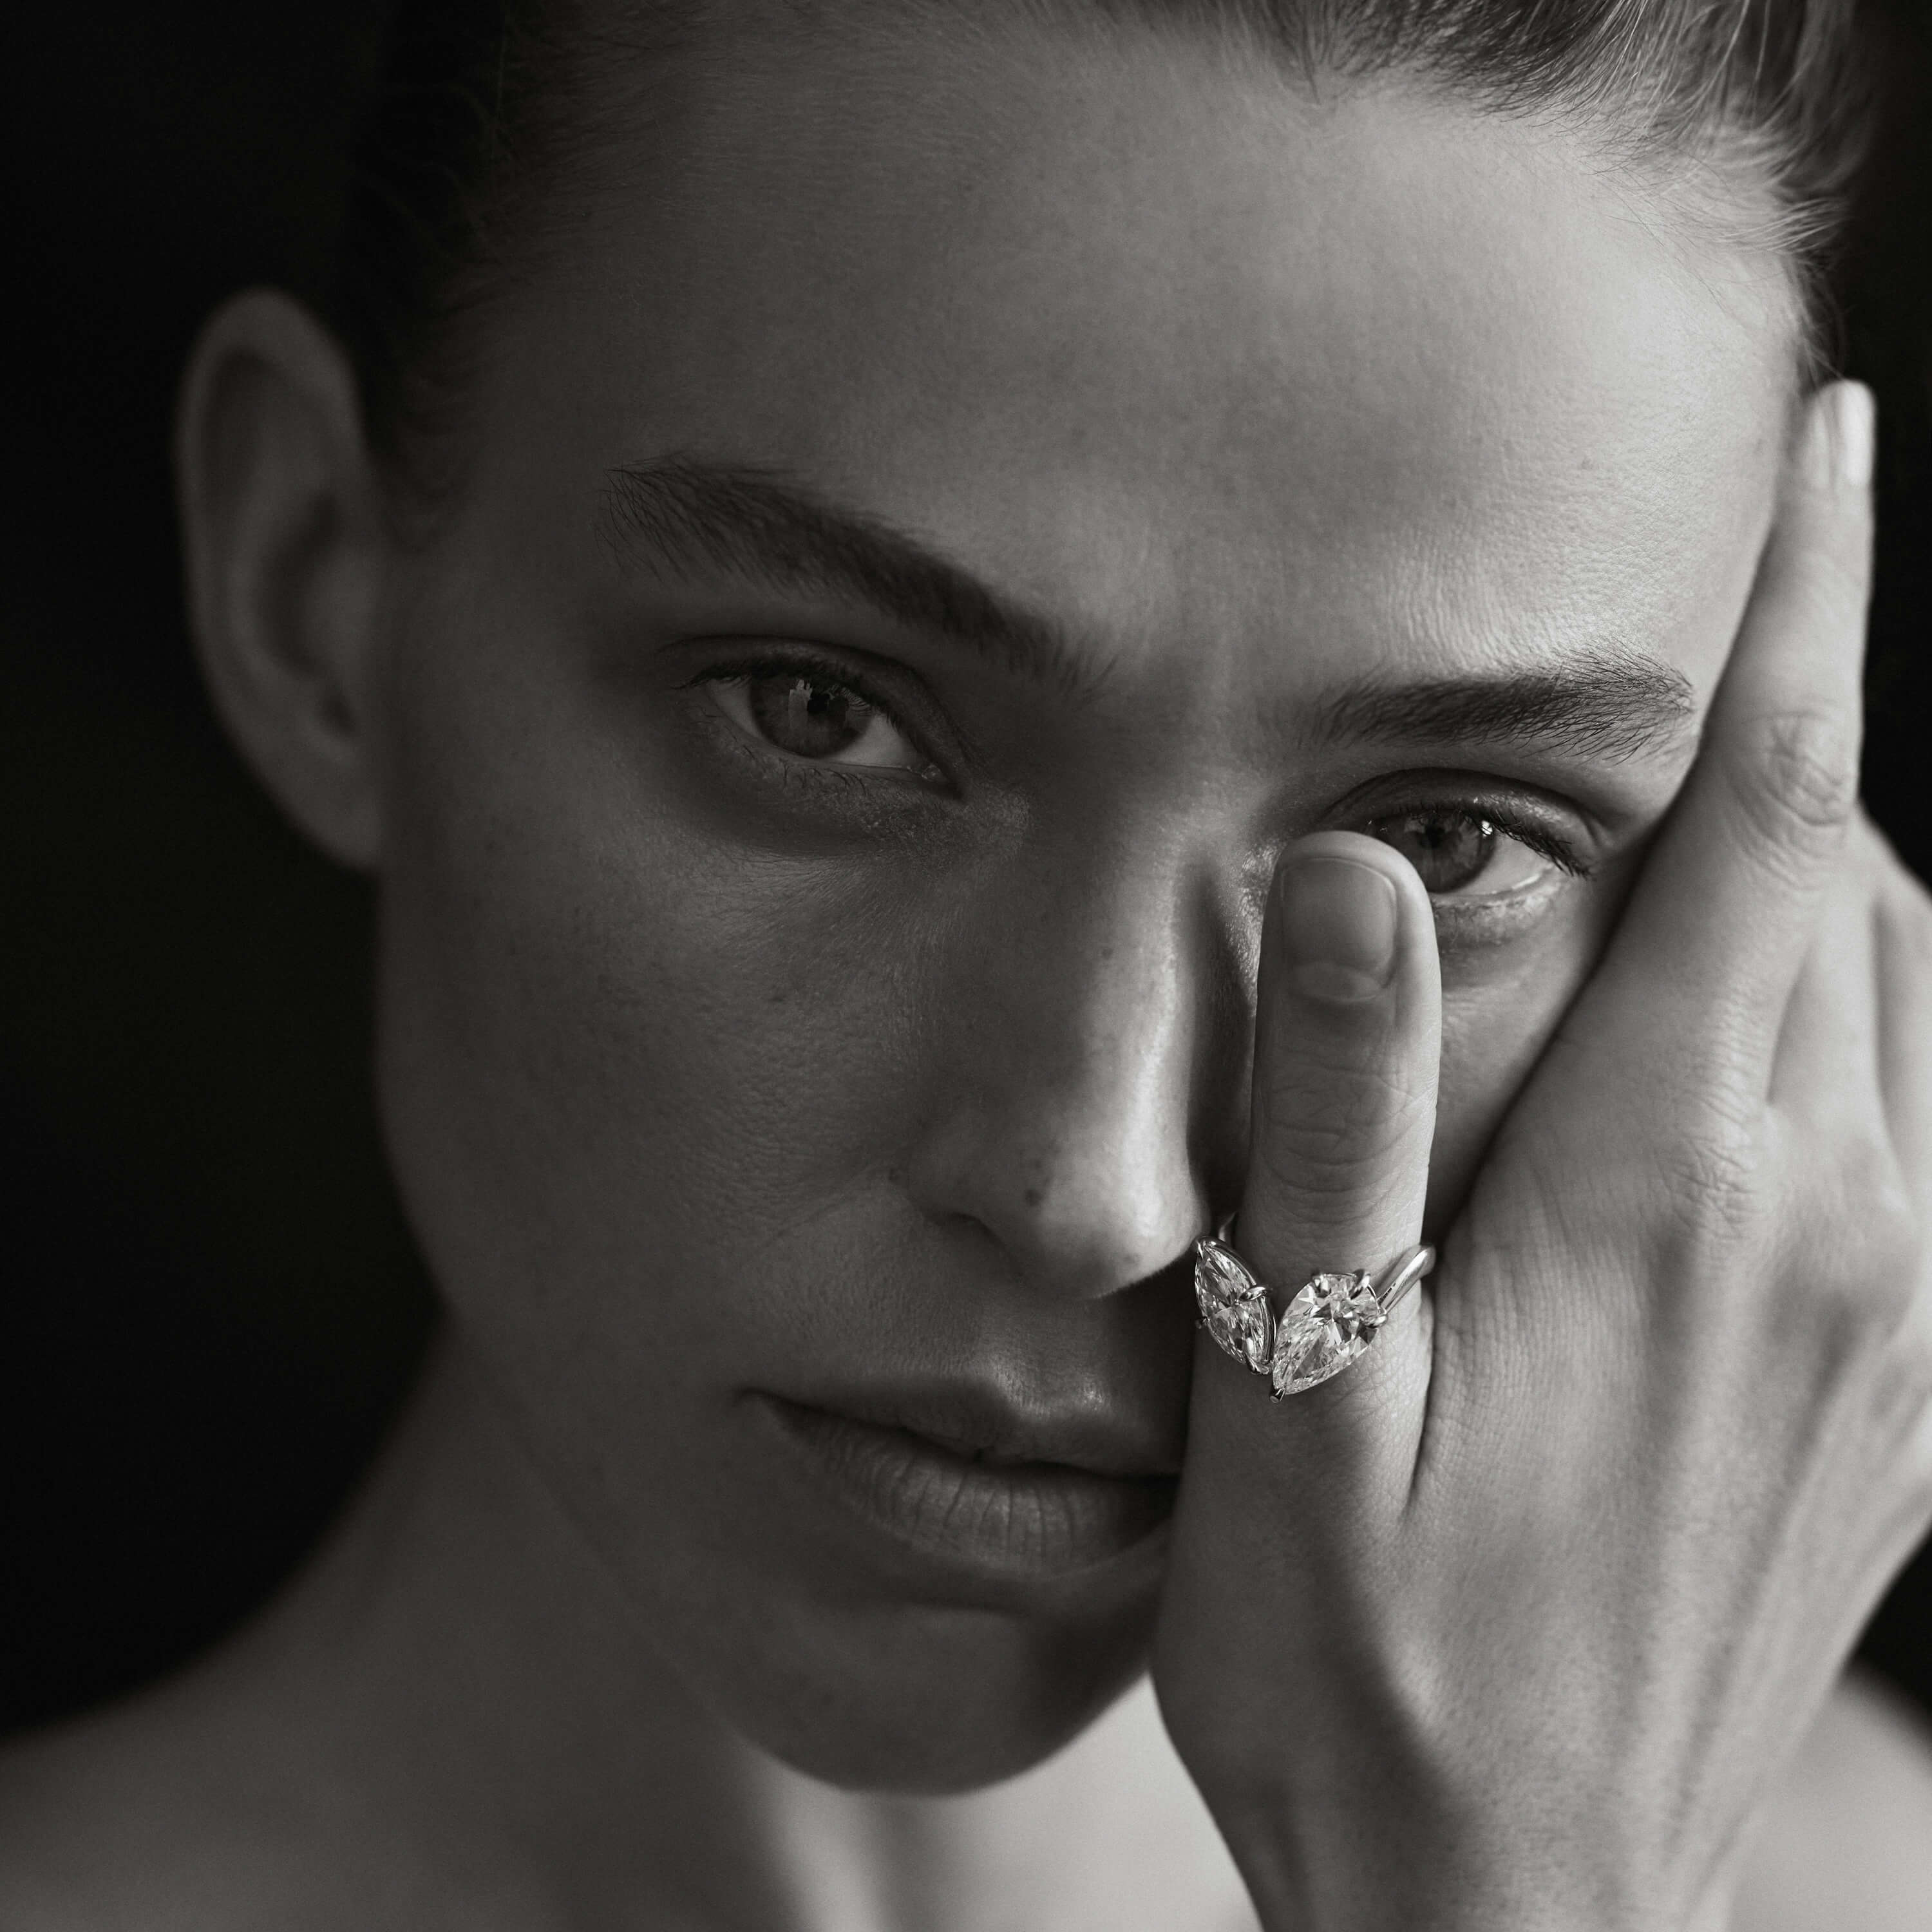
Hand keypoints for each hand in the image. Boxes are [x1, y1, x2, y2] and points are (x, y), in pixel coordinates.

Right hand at [1152, 382, 1931, 1930]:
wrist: (1515, 1907)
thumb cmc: (1363, 1652)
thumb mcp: (1292, 1386)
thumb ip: (1336, 1120)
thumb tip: (1358, 871)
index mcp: (1665, 1193)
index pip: (1769, 824)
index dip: (1797, 614)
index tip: (1821, 441)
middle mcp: (1829, 1225)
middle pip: (1858, 878)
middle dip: (1794, 723)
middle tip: (1703, 630)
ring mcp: (1895, 1317)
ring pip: (1917, 989)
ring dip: (1836, 865)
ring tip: (1714, 824)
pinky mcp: (1913, 1399)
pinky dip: (1876, 1009)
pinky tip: (1773, 1032)